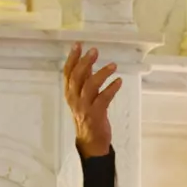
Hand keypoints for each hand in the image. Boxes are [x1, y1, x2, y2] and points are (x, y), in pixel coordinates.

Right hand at [63, 42, 121, 157]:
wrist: (91, 142)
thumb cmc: (88, 116)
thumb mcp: (83, 97)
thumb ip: (85, 81)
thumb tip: (87, 62)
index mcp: (69, 94)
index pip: (67, 73)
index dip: (72, 58)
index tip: (78, 45)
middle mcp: (74, 99)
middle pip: (77, 77)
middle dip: (85, 62)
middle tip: (94, 51)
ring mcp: (84, 107)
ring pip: (90, 86)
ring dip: (101, 74)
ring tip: (113, 65)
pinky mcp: (96, 114)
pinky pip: (104, 98)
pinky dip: (111, 88)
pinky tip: (119, 81)